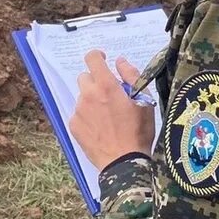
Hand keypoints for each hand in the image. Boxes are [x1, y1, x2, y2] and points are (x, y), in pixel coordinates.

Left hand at [69, 51, 155, 170]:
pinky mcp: (73, 125)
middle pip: (85, 77)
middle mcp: (88, 95)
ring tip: (107, 116)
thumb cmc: (138, 131)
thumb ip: (131, 76)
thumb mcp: (144, 101)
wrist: (124, 162)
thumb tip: (119, 61)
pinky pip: (78, 113)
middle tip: (109, 95)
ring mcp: (78, 110)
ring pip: (82, 96)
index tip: (103, 60)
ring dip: (92, 100)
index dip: (97, 56)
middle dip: (96, 81)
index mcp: (106, 85)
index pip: (92, 58)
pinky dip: (87, 116)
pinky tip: (100, 128)